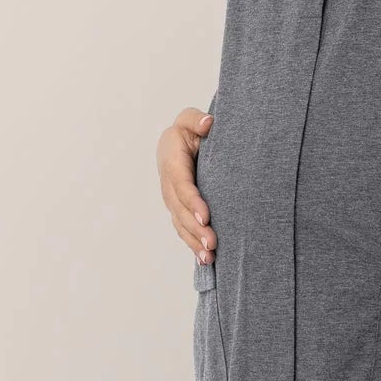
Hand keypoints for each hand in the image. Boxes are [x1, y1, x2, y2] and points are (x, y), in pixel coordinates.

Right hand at [157, 106, 216, 263]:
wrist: (179, 144)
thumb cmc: (189, 130)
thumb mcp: (190, 119)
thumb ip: (196, 119)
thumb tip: (208, 124)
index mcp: (171, 162)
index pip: (181, 185)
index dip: (193, 201)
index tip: (206, 216)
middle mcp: (168, 185)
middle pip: (180, 210)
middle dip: (195, 229)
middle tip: (212, 244)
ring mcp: (172, 200)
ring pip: (181, 224)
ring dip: (193, 242)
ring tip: (209, 258)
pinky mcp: (178, 211)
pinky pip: (183, 230)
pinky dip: (192, 245)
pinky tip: (205, 260)